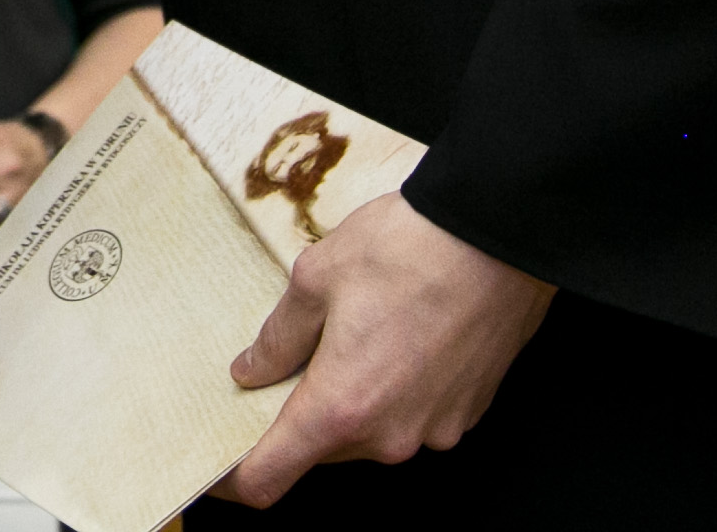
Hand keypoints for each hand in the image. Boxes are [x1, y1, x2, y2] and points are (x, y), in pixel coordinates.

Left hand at [216, 196, 552, 507]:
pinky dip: (395, 391)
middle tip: (295, 357)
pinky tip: (400, 336)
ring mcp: (433, 430)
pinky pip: (412, 416)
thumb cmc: (408, 249)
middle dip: (300, 413)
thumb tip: (252, 371)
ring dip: (352, 398)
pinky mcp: (466, 414)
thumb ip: (278, 337)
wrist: (497, 235)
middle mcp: (389, 435)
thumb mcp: (316, 278)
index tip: (219, 470)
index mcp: (340, 407)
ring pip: (369, 432)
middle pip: (321, 449)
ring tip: (359, 330)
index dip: (235, 480)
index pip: (269, 478)